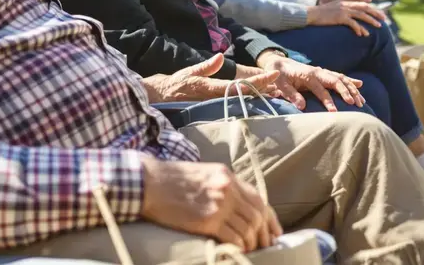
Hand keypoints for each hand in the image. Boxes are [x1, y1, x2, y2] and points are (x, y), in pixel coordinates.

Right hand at [141, 158, 281, 251]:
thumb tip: (238, 206)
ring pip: (248, 228)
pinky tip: (237, 249)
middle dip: (264, 234)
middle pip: (257, 215)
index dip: (270, 218)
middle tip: (265, 246)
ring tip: (250, 250)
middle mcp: (227, 188)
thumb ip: (222, 185)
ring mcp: (218, 204)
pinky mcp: (207, 220)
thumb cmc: (171, 179)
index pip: (258, 199)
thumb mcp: (203, 174)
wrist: (149, 183)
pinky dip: (239, 246)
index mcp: (227, 175)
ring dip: (252, 242)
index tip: (274, 232)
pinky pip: (233, 237)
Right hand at [142, 54, 280, 103]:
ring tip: (275, 92)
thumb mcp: (189, 72)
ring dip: (257, 96)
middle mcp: (214, 98)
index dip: (258, 80)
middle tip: (280, 84)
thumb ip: (206, 66)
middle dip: (262, 88)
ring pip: (240, 101)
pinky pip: (232, 106)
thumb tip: (220, 57)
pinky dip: (246, 102)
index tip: (273, 75)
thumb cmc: (174, 84)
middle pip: (244, 94)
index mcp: (210, 87)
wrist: (159, 99)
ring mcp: (213, 106)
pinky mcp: (211, 111)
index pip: (239, 84)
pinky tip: (258, 100)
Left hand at [255, 54, 363, 111]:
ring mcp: (322, 71)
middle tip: (356, 104)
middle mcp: (317, 72)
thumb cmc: (279, 76)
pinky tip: (360, 85)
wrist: (279, 63)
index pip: (321, 90)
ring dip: (352, 88)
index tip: (335, 112)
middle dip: (347, 92)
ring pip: (341, 78)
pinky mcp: (323, 73)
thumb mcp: (281, 85)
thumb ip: (291, 95)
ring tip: (361, 101)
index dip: (328, 101)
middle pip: (336, 81)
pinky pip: (339, 76)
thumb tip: (302, 107)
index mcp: (307, 75)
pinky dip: (350, 81)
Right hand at [306, 0, 385, 34]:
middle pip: (364, 7)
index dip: (369, 4)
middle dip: (375, 12)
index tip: (376, 8)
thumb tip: (347, 13)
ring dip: (371, 21)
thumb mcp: (332, 6)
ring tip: (379, 26)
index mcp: (344, 0)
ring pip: (362, 15)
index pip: (360, 1)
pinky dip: (359, 29)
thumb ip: (340, 7)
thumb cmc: (320, 13)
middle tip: (383, 18)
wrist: (311, 14)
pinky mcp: (340, 17)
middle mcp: (345, 4)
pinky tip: (362, 35)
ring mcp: (343, 10)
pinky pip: (353, 24)